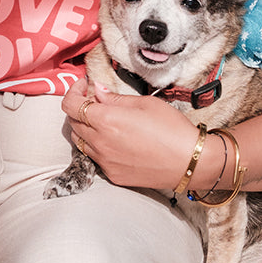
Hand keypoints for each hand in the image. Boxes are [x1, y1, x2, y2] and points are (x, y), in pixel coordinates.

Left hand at [63, 80, 200, 189]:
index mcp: (105, 120)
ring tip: (104, 121)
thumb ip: (115, 98)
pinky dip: (97, 146)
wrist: (190, 162)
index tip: (84, 87)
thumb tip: (98, 90)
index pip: (70, 105)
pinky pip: (95, 158)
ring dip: (85, 128)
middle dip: (79, 108)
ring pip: (81, 141)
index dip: (73, 92)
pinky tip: (115, 140)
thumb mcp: (144, 103)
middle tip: (95, 101)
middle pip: (73, 123)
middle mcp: (100, 142)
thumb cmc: (171, 129)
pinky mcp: (113, 175)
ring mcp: (105, 161)